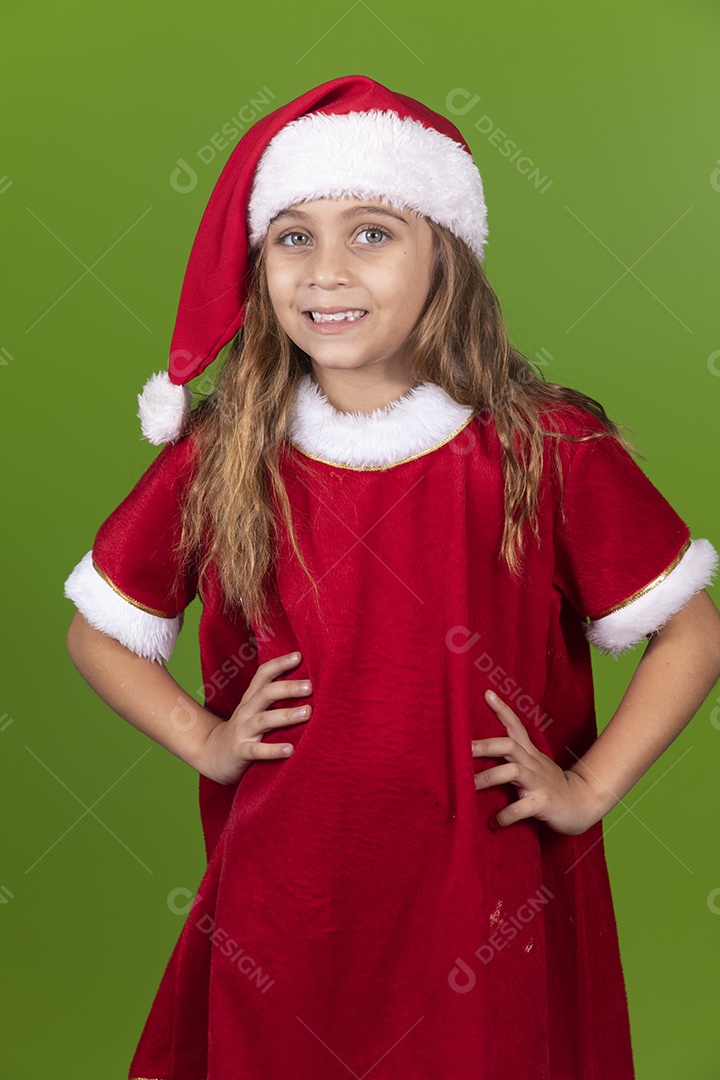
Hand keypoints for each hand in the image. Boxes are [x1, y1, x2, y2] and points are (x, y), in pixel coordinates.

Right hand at [197, 651, 311, 784]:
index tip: (299, 655)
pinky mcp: (240, 752)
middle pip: (265, 693)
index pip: (263, 675)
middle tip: (310, 686)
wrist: (213, 755)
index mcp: (251, 699)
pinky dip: (273, 750)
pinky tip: (290, 749)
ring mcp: (242, 731)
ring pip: (264, 720)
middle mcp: (246, 711)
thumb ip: (274, 699)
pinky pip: (257, 750)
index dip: (279, 663)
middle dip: (288, 688)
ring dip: (287, 715)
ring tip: (308, 712)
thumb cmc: (244, 731)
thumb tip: (307, 684)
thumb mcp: (255, 710)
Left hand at [472, 690, 600, 835]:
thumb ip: (511, 757)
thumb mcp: (532, 765)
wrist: (582, 804)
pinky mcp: (543, 803)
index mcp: (529, 753)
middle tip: (463, 748)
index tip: (487, 693)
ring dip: (488, 778)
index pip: (515, 726)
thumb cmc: (549, 785)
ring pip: (513, 773)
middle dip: (485, 745)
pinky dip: (506, 815)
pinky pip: (522, 808)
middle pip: (509, 745)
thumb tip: (480, 749)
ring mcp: (539, 783)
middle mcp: (533, 764)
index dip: (502, 710)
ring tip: (468, 787)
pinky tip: (494, 822)